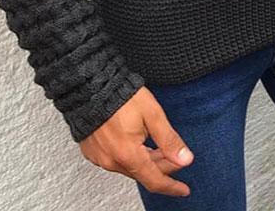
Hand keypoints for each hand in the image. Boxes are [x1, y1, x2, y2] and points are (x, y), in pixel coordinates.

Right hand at [79, 86, 193, 196]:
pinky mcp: (92, 150)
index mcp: (128, 154)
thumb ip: (169, 139)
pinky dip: (129, 156)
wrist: (89, 84)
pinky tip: (136, 144)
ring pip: (129, 167)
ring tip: (156, 147)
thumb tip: (185, 158)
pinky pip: (115, 160)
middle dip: (162, 166)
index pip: (155, 180)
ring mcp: (100, 157)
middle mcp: (111, 160)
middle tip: (174, 155)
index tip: (183, 190)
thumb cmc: (120, 95)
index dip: (172, 186)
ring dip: (146, 161)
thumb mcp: (152, 114)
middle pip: (143, 173)